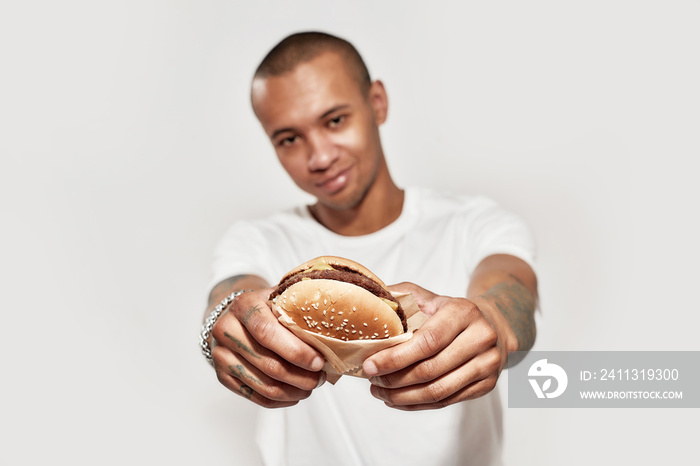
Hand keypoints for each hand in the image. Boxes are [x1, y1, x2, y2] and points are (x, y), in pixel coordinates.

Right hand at [211, 288, 325, 407]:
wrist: (235, 316)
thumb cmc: (266, 307)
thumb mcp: (281, 297)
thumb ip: (301, 307)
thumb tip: (337, 329)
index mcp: (243, 305)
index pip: (268, 332)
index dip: (296, 351)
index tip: (320, 361)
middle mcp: (226, 330)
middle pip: (268, 363)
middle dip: (301, 376)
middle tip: (321, 378)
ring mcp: (221, 355)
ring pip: (264, 384)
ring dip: (294, 391)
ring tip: (311, 386)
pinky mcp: (222, 376)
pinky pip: (256, 397)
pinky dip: (280, 400)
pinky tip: (295, 394)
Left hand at [362, 282, 512, 410]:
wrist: (492, 323)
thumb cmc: (451, 311)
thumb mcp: (428, 297)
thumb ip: (399, 296)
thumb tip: (366, 302)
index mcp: (463, 312)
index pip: (427, 342)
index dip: (396, 358)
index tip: (370, 365)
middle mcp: (480, 338)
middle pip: (430, 370)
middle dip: (394, 379)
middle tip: (372, 379)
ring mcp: (487, 364)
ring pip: (438, 391)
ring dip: (403, 397)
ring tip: (380, 392)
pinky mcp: (486, 385)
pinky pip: (446, 402)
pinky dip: (417, 404)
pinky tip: (397, 399)